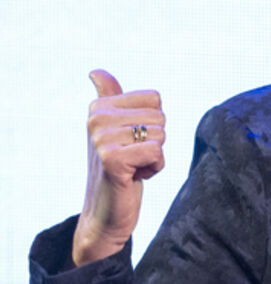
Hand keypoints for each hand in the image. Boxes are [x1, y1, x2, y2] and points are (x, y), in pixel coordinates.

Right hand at [71, 70, 166, 266]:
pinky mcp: (112, 159)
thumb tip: (96, 71)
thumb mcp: (114, 130)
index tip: (131, 141)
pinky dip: (154, 169)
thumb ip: (110, 98)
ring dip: (154, 157)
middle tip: (132, 158)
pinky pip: (157, 152)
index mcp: (99, 107)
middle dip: (155, 142)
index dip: (152, 124)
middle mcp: (96, 118)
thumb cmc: (117, 169)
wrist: (106, 212)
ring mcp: (102, 138)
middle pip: (160, 117)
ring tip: (132, 167)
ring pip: (161, 135)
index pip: (155, 99)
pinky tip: (134, 177)